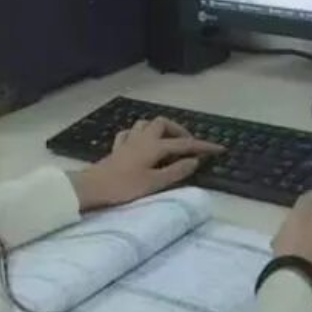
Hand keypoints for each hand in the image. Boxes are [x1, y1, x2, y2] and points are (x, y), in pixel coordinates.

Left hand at [70, 117, 222, 210]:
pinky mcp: (116, 148)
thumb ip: (176, 171)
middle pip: (163, 123)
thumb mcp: (154, 183)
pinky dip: (140, 135)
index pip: (184, 144)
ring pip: (146, 124)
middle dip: (179, 130)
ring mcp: (128, 141)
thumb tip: (195, 161)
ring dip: (159, 129)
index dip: (203, 146)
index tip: (220, 148)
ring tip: (168, 142)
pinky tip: (141, 143)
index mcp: (154, 146)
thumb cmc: (124, 187)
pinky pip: (130, 133)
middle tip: (188, 145)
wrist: (92, 187)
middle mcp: (142, 138)